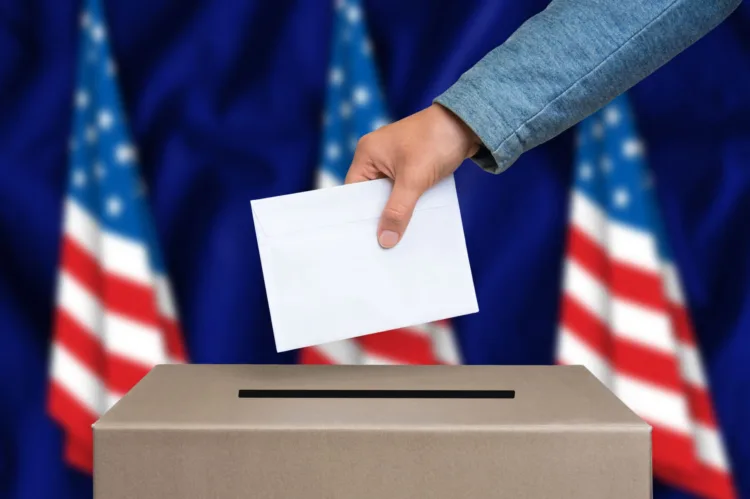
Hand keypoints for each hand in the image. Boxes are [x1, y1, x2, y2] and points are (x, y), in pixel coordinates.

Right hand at [345, 103, 480, 247]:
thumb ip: (397, 211)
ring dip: (396, 211)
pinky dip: (408, 203)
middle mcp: (376, 156)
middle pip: (371, 195)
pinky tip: (413, 221)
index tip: (363, 240)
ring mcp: (394, 160)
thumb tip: (385, 241)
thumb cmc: (435, 141)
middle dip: (379, 216)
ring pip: (389, 194)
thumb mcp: (414, 180)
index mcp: (367, 154)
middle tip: (382, 244)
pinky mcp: (411, 165)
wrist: (468, 123)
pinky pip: (403, 190)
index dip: (359, 215)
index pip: (353, 192)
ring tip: (397, 238)